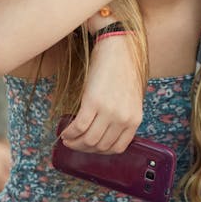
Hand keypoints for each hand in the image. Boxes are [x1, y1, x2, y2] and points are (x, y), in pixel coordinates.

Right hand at [59, 33, 142, 153]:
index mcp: (135, 119)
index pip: (117, 148)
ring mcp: (109, 111)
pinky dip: (70, 133)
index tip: (91, 147)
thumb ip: (123, 117)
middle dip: (85, 148)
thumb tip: (105, 134)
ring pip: (88, 140)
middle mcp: (123, 118)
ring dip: (75, 143)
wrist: (119, 49)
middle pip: (100, 146)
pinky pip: (79, 127)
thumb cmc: (123, 72)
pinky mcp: (93, 102)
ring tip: (68, 138)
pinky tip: (65, 132)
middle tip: (75, 143)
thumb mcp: (131, 99)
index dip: (101, 151)